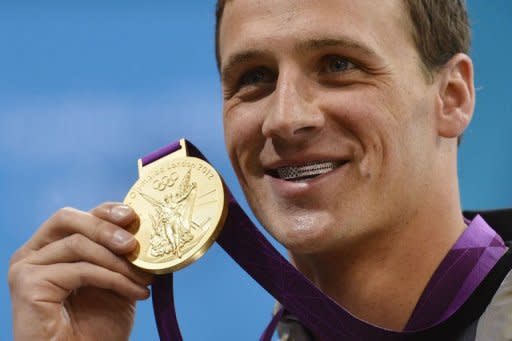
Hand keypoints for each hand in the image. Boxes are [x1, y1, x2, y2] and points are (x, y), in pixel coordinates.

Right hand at [8, 202, 152, 340]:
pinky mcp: (28, 283)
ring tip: (144, 278)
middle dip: (106, 227)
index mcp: (52, 247)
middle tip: (134, 244)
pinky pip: (80, 270)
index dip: (106, 211)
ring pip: (78, 244)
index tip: (133, 216)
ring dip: (118, 261)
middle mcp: (34, 252)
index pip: (78, 216)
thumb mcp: (116, 281)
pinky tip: (135, 292)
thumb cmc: (96, 328)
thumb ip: (121, 255)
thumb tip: (145, 229)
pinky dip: (114, 279)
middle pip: (68, 218)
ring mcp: (27, 266)